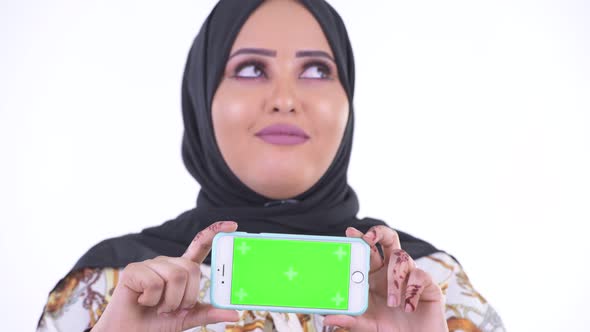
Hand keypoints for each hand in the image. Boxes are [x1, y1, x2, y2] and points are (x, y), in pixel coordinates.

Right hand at [91, 221, 239, 331]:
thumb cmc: (156, 323)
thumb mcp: (187, 318)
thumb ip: (208, 313)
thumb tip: (234, 313)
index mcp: (182, 270)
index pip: (200, 246)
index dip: (215, 233)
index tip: (232, 225)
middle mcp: (167, 263)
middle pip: (191, 269)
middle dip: (186, 296)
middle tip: (172, 308)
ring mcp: (150, 264)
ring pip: (176, 276)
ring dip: (169, 301)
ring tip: (157, 306)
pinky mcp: (133, 270)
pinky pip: (155, 283)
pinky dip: (151, 300)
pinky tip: (142, 301)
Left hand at [324, 226, 447, 331]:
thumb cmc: (388, 330)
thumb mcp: (366, 326)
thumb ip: (350, 320)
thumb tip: (327, 318)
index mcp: (374, 275)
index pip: (367, 250)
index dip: (360, 238)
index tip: (349, 232)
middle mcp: (391, 271)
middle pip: (388, 239)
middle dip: (379, 233)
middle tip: (368, 238)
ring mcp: (410, 276)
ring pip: (402, 258)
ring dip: (394, 280)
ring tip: (392, 303)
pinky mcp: (428, 285)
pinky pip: (420, 275)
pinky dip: (413, 290)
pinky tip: (408, 307)